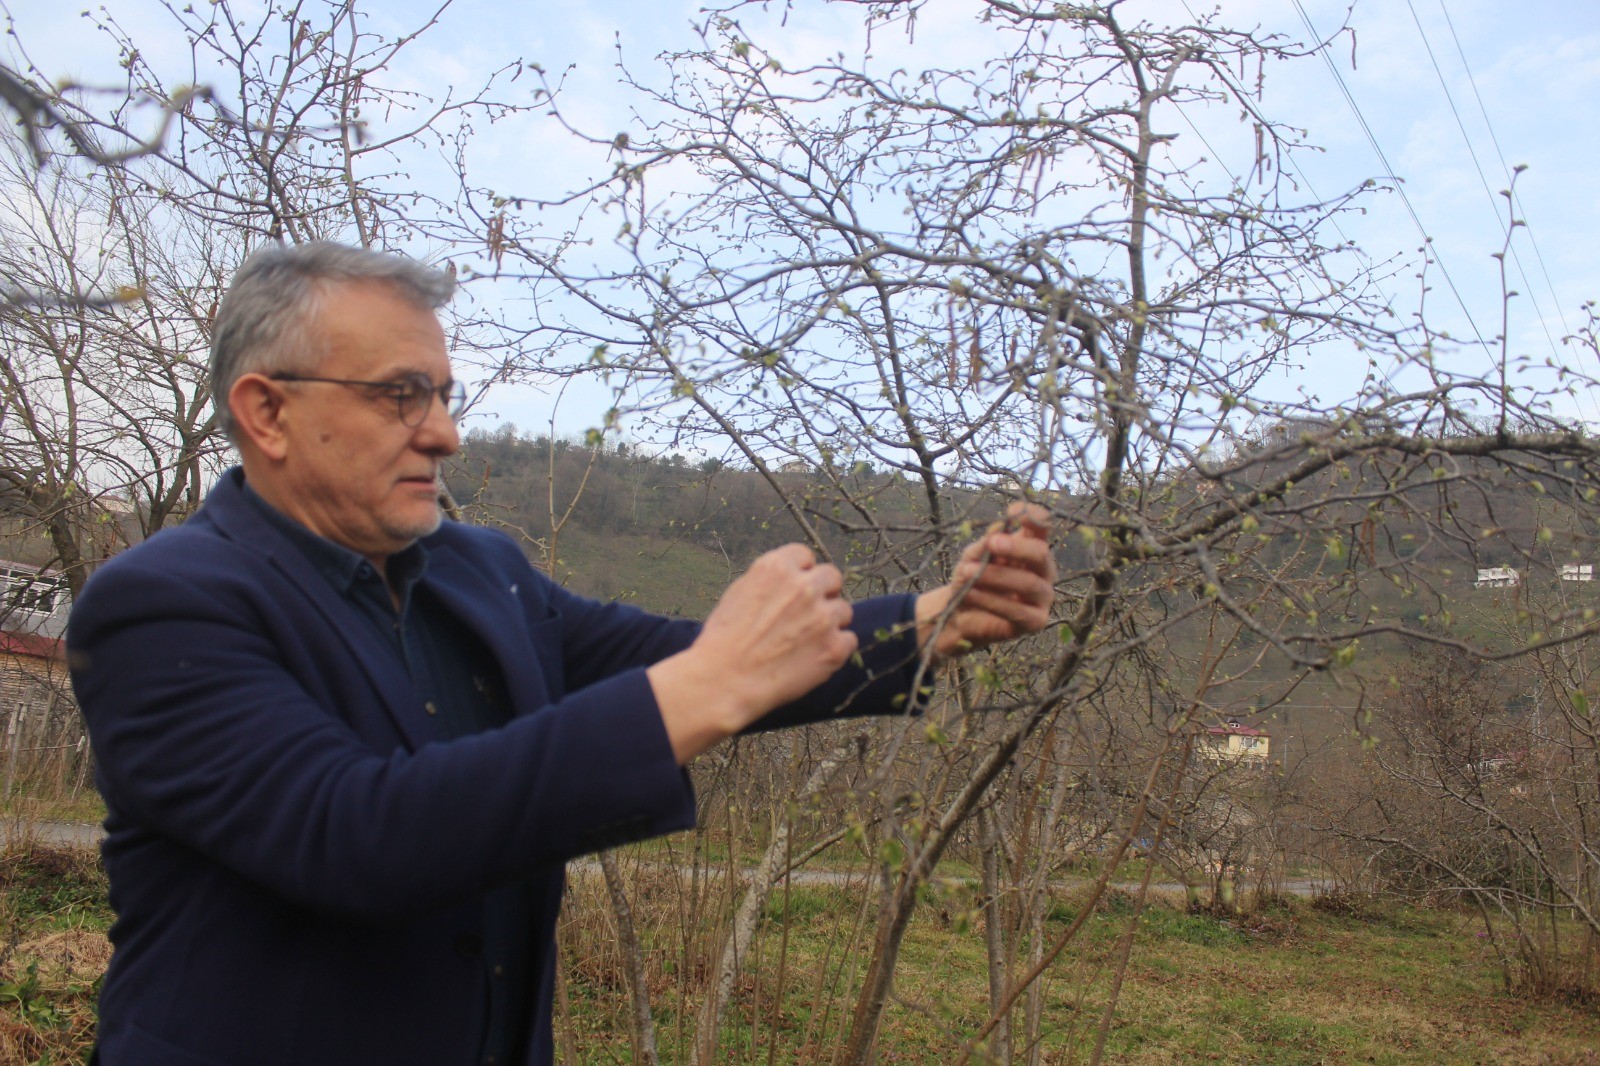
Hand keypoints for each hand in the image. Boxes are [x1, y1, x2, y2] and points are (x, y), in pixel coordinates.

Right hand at [648, 544, 857, 762]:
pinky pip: (849, 640)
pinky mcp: (834, 648)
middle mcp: (804, 587)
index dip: (801, 573)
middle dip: (823, 592)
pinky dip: (836, 648)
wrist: (724, 682)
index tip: (796, 589)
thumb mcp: (739, 593)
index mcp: (777, 568)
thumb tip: (792, 579)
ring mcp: (823, 617)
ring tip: (806, 641)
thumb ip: (771, 581)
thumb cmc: (724, 641)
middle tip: (809, 613)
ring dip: (830, 622)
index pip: (805, 556)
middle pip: (832, 577)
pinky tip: (813, 658)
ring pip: (843, 610)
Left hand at [915, 502, 1055, 659]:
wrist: (959, 613)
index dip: (1032, 517)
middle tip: (992, 544)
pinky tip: (971, 592)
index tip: (1012, 512)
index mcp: (1032, 547)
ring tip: (967, 572)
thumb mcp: (972, 556)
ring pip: (1028, 583)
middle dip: (1016, 547)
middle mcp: (1044, 570)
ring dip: (995, 576)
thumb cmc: (971, 578)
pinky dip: (991, 600)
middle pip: (1041, 553)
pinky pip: (1017, 610)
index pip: (1042, 527)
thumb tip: (998, 529)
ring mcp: (1043, 596)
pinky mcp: (1036, 621)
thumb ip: (985, 544)